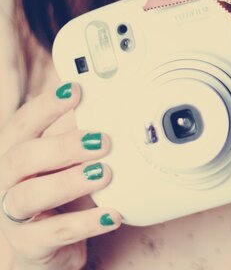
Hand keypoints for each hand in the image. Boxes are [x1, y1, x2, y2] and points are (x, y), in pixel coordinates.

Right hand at [0, 83, 120, 269]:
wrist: (50, 246)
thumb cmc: (60, 193)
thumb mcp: (69, 161)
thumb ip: (80, 134)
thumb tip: (111, 100)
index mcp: (16, 153)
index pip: (23, 124)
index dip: (47, 106)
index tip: (76, 90)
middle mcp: (7, 181)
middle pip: (22, 157)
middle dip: (62, 146)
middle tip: (102, 141)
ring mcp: (13, 215)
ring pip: (30, 195)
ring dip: (70, 182)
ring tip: (106, 173)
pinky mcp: (30, 244)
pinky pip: (54, 233)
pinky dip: (85, 223)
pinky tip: (112, 214)